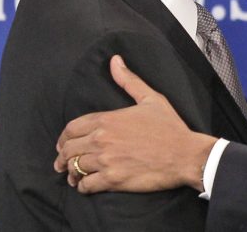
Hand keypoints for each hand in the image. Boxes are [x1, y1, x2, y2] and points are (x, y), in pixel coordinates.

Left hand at [54, 55, 216, 193]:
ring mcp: (106, 160)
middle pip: (68, 149)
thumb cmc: (169, 126)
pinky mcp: (112, 180)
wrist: (184, 154)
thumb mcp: (151, 98)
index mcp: (108, 119)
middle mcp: (102, 139)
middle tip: (62, 163)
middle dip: (62, 157)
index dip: (63, 137)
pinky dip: (82, 186)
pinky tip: (86, 184)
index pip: (71, 128)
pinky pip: (86, 185)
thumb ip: (129, 80)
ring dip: (71, 173)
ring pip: (74, 168)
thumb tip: (115, 60)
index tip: (63, 143)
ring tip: (73, 176)